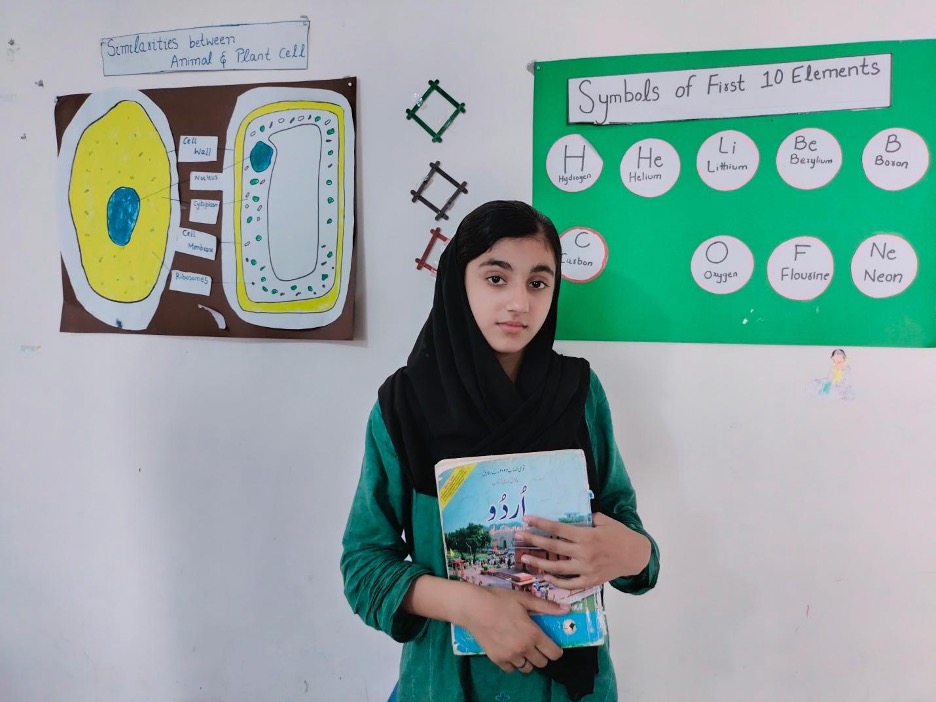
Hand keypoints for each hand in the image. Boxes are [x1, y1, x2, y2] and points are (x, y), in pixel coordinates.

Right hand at [452, 585, 566, 672]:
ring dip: (528, 660)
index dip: (556, 650)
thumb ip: (546, 606)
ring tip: (522, 648)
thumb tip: (567, 610)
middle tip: (535, 644)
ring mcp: (510, 656)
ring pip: (527, 668)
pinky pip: (511, 669)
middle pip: (542, 663)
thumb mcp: (524, 599)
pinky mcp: (497, 660)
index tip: (551, 644)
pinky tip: (509, 650)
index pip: (554, 653)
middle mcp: (523, 648)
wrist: (473, 607)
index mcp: (533, 634)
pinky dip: (513, 663)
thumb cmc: (499, 600)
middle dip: (542, 654)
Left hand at [517, 513, 650, 589]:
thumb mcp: (604, 520)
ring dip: (539, 563)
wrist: (636, 555)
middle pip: (553, 547)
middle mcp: (584, 553)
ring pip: (557, 568)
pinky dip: (556, 581)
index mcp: (587, 536)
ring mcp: (586, 569)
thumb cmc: (620, 534)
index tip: (527, 519)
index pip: (558, 529)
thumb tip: (568, 517)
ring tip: (525, 558)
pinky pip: (569, 584)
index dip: (541, 524)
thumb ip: (586, 519)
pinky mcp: (590, 581)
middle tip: (518, 536)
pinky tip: (545, 576)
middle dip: (533, 541)